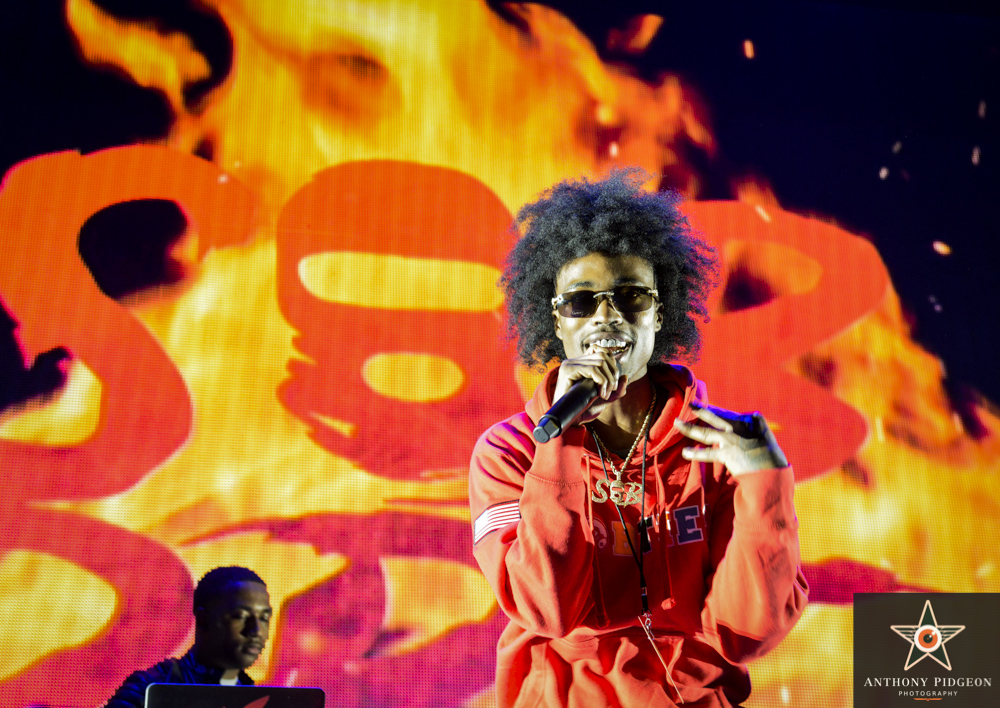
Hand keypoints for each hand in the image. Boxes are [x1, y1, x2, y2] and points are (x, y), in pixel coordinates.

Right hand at [552, 348, 627, 424]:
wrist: (570, 419)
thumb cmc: (584, 408)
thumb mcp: (605, 397)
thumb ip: (617, 389)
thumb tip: (626, 377)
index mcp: (582, 363)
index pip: (602, 351)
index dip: (613, 365)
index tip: (612, 384)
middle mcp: (575, 361)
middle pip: (603, 356)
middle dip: (613, 373)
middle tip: (611, 391)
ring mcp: (570, 364)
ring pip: (599, 362)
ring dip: (608, 379)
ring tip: (605, 394)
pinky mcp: (568, 370)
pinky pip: (592, 370)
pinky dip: (602, 381)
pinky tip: (600, 393)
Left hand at [672, 403, 787, 474]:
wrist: (774, 472)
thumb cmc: (771, 457)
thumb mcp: (764, 437)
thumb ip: (750, 429)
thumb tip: (742, 422)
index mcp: (751, 420)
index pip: (728, 414)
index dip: (713, 411)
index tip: (702, 407)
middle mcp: (740, 427)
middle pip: (715, 416)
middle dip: (699, 410)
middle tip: (689, 404)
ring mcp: (732, 440)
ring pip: (706, 432)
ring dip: (689, 428)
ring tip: (677, 423)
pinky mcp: (727, 454)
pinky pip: (707, 453)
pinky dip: (695, 453)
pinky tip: (685, 452)